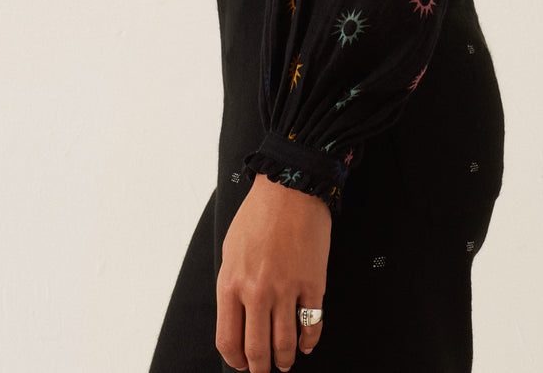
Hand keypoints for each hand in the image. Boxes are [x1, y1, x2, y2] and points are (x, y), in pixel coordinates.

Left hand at [216, 172, 330, 371]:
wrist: (290, 187)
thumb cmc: (258, 214)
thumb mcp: (231, 250)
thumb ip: (232, 286)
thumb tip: (237, 318)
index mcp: (232, 283)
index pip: (229, 340)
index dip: (236, 360)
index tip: (242, 364)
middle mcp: (258, 292)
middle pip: (258, 350)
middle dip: (261, 368)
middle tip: (265, 370)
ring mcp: (287, 289)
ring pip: (285, 344)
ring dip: (285, 360)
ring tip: (286, 362)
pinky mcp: (313, 283)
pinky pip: (312, 324)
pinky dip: (310, 341)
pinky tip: (307, 344)